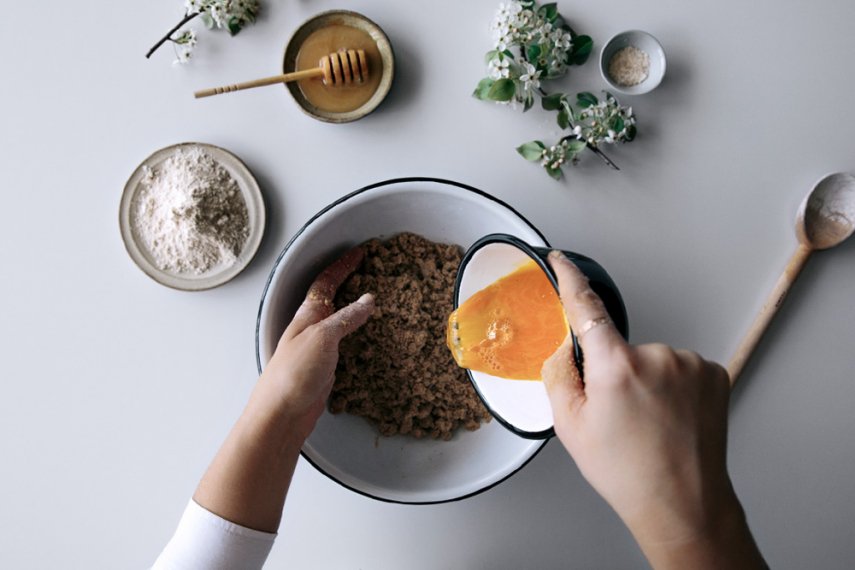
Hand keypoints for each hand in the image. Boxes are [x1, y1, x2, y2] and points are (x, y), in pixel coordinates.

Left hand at [254, 247, 373, 438]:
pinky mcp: (325, 368)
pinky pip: (345, 344)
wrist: (281, 415)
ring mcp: (318, 348)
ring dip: (355, 309)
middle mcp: (312, 328)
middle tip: (370, 270)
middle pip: (332, 298)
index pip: (327, 281)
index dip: (343, 265)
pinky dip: (358, 335)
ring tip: (376, 300)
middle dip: (349, 282)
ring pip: (339, 321)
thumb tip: (368, 300)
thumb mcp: (322, 338)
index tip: (360, 253)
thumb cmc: (294, 373)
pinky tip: (370, 340)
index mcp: (308, 315)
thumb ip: (345, 318)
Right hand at [541, 251, 764, 568]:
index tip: (560, 260)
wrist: (682, 502)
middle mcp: (656, 357)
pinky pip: (679, 367)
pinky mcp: (714, 372)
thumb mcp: (570, 426)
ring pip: (652, 359)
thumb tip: (565, 347)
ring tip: (650, 422)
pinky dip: (672, 386)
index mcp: (615, 367)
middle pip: (620, 348)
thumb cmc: (627, 472)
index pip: (586, 308)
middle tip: (619, 414)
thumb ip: (559, 375)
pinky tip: (671, 416)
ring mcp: (690, 364)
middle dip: (614, 372)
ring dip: (646, 380)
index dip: (570, 280)